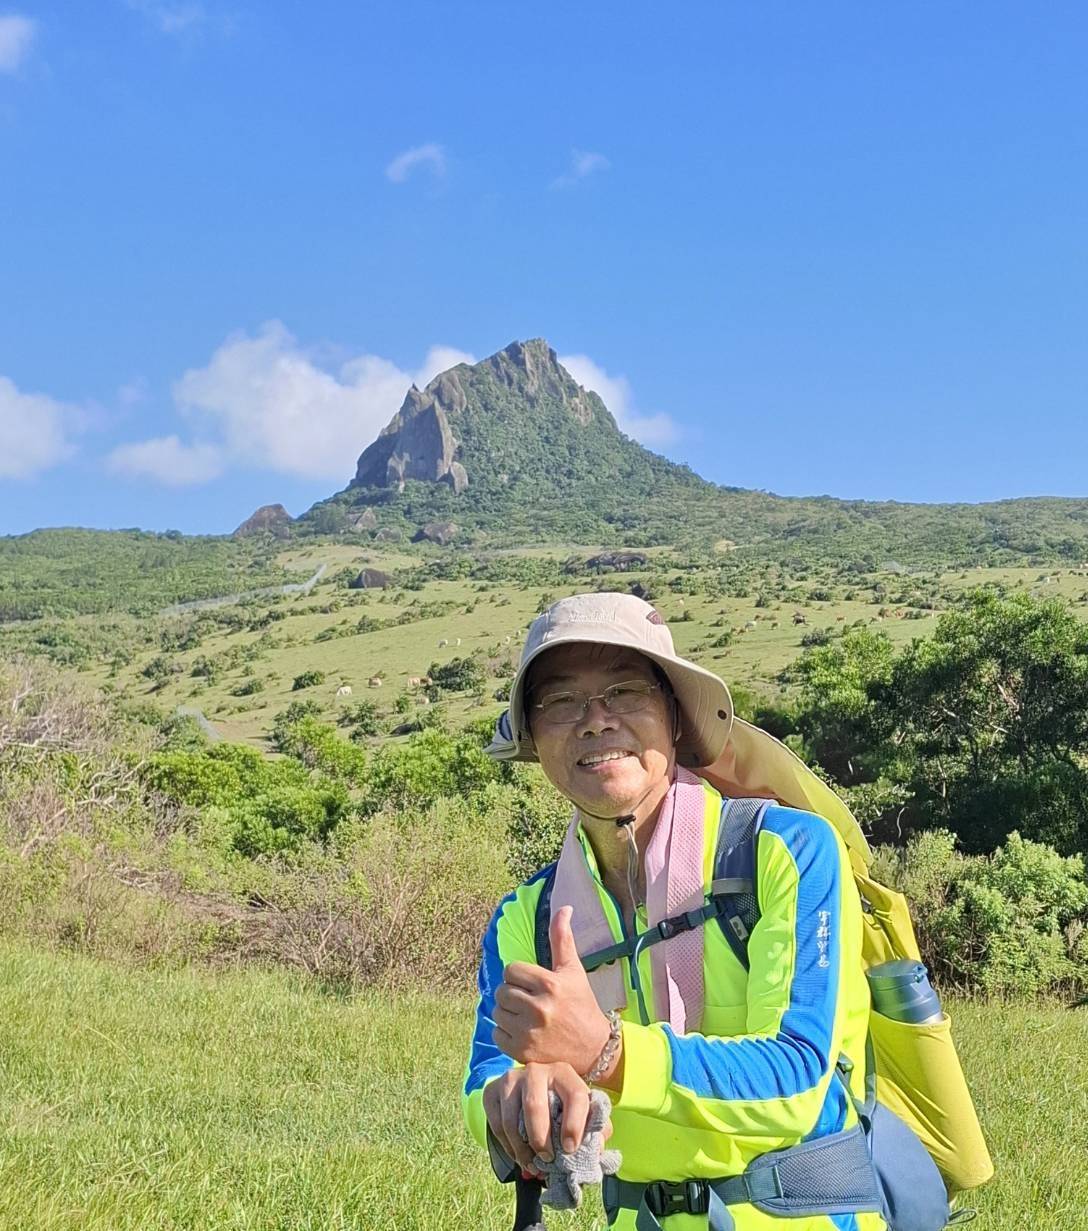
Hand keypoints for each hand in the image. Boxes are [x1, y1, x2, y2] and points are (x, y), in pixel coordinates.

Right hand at [483, 1062, 596, 1172]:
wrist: (532, 1088)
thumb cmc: (562, 1104)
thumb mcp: (582, 1111)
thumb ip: (595, 1129)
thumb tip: (595, 1150)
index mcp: (564, 1073)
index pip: (574, 1095)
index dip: (574, 1125)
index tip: (571, 1149)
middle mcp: (536, 1071)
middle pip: (535, 1106)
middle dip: (541, 1139)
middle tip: (547, 1159)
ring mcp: (511, 1079)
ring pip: (512, 1120)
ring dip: (522, 1149)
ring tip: (533, 1166)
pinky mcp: (492, 1091)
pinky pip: (496, 1125)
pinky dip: (508, 1147)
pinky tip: (519, 1156)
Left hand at [493, 905, 610, 1073]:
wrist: (594, 1048)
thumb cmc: (581, 1004)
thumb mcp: (573, 970)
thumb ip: (562, 938)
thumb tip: (564, 907)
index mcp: (550, 984)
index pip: (511, 969)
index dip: (519, 975)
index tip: (531, 983)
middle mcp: (538, 1008)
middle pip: (502, 991)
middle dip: (513, 993)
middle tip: (528, 1000)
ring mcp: (529, 1033)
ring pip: (497, 1012)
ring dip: (507, 1013)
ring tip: (525, 1015)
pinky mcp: (522, 1053)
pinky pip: (497, 1035)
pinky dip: (505, 1033)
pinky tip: (523, 1032)